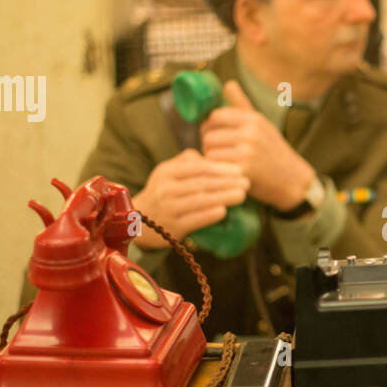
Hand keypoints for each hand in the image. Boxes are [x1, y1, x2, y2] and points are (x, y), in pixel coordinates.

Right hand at [131, 148, 249, 248]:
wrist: (139, 220)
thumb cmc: (163, 192)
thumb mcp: (168, 172)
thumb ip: (188, 161)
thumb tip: (214, 158)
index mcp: (166, 172)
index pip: (197, 167)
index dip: (220, 168)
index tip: (239, 170)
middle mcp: (165, 189)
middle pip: (201, 184)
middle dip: (227, 183)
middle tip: (247, 183)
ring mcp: (168, 209)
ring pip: (200, 201)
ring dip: (223, 197)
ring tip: (242, 195)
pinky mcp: (172, 227)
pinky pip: (194, 220)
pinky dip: (210, 215)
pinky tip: (224, 211)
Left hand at [199, 80, 315, 211]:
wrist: (293, 180)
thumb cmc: (274, 151)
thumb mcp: (262, 125)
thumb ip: (242, 105)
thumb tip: (228, 84)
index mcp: (253, 119)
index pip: (216, 116)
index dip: (208, 125)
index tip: (212, 133)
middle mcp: (250, 133)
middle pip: (209, 135)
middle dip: (208, 144)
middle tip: (216, 152)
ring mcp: (247, 152)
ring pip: (210, 151)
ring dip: (210, 158)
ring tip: (220, 162)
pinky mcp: (243, 170)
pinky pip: (216, 166)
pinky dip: (215, 170)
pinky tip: (223, 172)